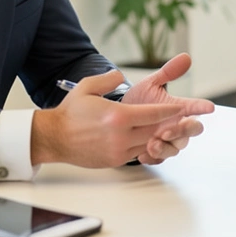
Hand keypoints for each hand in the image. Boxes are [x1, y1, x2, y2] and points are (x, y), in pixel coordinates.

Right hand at [31, 69, 183, 166]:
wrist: (54, 138)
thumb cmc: (70, 112)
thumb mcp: (88, 87)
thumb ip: (108, 79)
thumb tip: (120, 75)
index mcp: (118, 116)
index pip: (153, 114)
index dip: (169, 111)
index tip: (181, 108)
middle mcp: (121, 136)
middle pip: (155, 131)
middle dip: (169, 125)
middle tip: (181, 120)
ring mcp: (118, 150)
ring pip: (147, 144)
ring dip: (157, 137)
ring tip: (166, 130)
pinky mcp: (114, 161)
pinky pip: (136, 153)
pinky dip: (142, 145)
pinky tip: (145, 138)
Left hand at [122, 53, 215, 164]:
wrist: (116, 117)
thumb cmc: (138, 100)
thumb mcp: (150, 84)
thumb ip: (168, 73)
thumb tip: (186, 56)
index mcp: (178, 109)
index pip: (195, 108)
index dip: (202, 107)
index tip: (209, 107)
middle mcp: (176, 126)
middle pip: (189, 132)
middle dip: (181, 132)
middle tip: (166, 130)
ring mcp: (166, 140)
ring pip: (174, 149)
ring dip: (165, 148)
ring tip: (152, 144)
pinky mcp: (155, 153)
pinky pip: (158, 160)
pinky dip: (152, 158)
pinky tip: (143, 155)